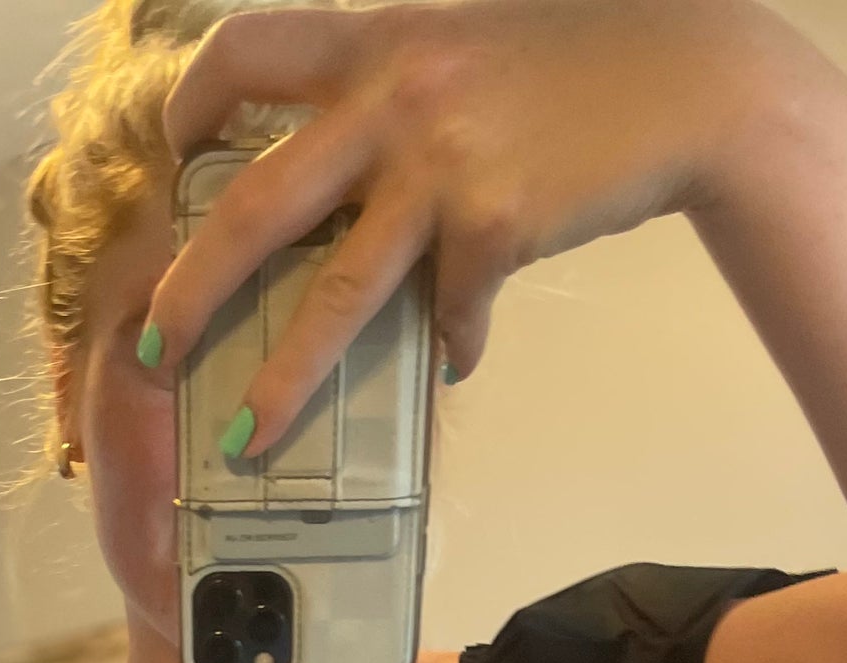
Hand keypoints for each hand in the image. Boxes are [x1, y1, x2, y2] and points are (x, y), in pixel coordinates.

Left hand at [141, 0, 782, 453]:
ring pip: (335, 293)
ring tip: (249, 438)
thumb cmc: (576, 62)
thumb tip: (338, 178)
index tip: (176, 153)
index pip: (246, 50)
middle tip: (157, 343)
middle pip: (255, 207)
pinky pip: (449, 312)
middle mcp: (393, 97)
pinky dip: (451, 340)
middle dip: (195, 288)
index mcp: (375, 40)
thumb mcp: (462, 46)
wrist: (689, 76)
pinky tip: (456, 356)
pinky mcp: (494, 226)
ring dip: (284, 379)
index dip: (194, 102)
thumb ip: (394, 94)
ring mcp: (441, 166)